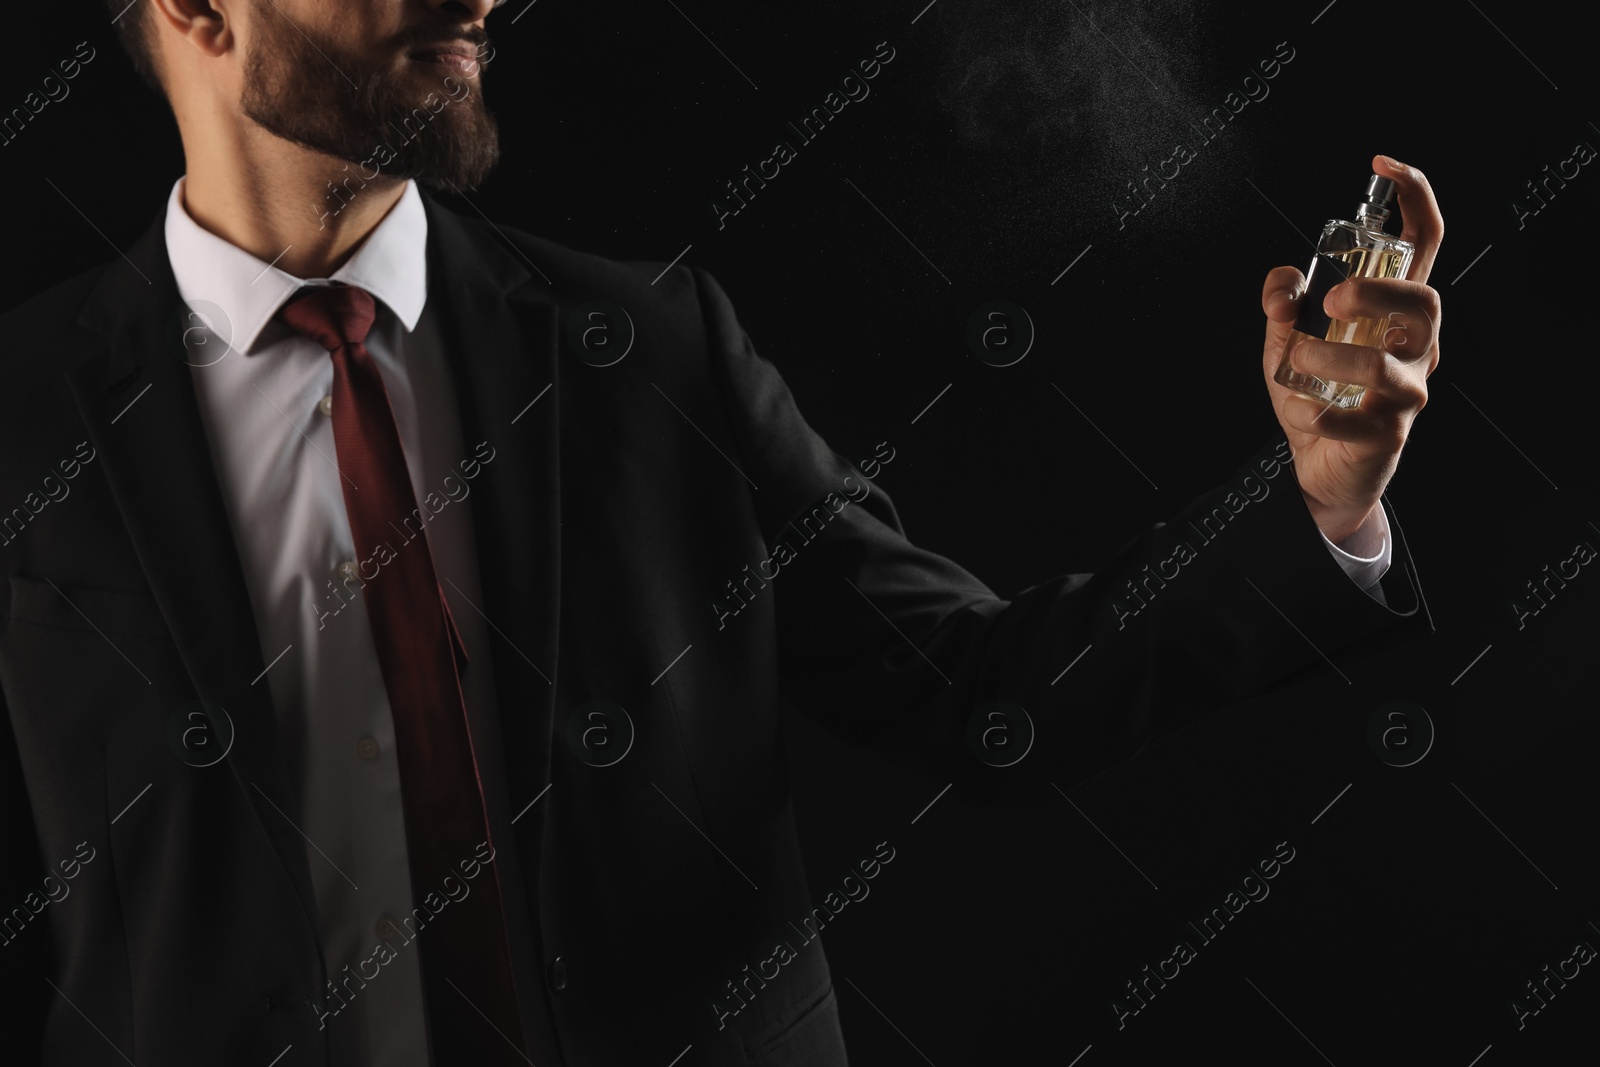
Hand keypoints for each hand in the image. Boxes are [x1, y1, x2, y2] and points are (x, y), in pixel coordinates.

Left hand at [1259, 154, 1443, 544]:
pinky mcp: (1387, 433)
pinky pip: (1360, 419)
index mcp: (1397, 310)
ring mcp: (1407, 390)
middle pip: (1425, 301)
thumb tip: (1283, 286)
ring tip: (1294, 359)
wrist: (1319, 467)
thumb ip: (1282, 305)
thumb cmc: (1316, 392)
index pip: (1425, 243)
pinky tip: (1303, 412)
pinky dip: (1321, 413)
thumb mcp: (1286, 341)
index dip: (1414, 197)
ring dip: (1333, 356)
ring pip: (1390, 365)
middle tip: (1330, 300)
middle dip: (1377, 291)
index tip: (1382, 164)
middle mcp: (1416, 345)